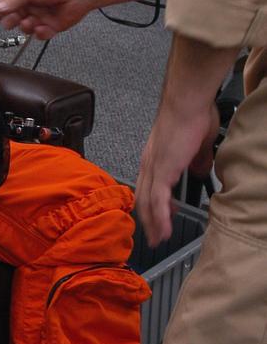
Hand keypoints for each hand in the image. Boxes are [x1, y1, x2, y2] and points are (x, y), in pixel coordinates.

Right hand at [0, 0, 92, 38]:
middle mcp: (33, 2)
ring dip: (26, 27)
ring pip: (26, 27)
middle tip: (10, 22)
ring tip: (30, 23)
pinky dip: (40, 33)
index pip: (6, 0)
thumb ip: (13, 0)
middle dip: (11, 20)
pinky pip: (40, 34)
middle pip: (14, 15)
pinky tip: (43, 27)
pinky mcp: (51, 25)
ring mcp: (41, 14)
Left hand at [135, 100, 216, 245]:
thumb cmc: (191, 115)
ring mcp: (153, 168)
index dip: (152, 204)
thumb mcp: (197, 143)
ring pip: (148, 203)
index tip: (160, 217)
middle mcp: (149, 164)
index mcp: (154, 157)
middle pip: (143, 198)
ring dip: (153, 224)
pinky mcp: (162, 170)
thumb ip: (198, 159)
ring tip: (159, 240)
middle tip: (154, 237)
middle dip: (148, 220)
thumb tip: (200, 170)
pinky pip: (157, 200)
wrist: (186, 103)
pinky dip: (160, 217)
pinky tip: (164, 230)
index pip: (148, 186)